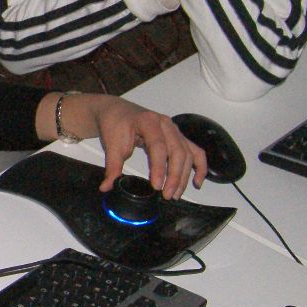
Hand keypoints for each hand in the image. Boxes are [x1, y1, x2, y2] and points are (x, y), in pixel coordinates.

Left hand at [73, 95, 206, 196]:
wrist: (116, 111)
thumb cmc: (115, 124)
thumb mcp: (111, 144)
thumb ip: (112, 166)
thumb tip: (107, 187)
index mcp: (148, 121)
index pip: (158, 146)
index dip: (159, 168)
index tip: (156, 186)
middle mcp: (165, 124)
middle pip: (177, 151)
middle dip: (174, 176)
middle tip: (167, 195)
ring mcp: (174, 130)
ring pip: (187, 153)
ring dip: (184, 176)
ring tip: (175, 194)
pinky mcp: (177, 137)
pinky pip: (194, 151)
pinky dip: (199, 166)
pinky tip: (196, 182)